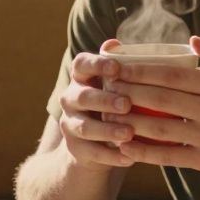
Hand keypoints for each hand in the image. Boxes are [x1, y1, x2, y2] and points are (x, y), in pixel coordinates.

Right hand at [56, 39, 135, 170]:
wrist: (93, 145)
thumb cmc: (113, 104)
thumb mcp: (115, 85)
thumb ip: (120, 67)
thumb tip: (116, 42)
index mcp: (81, 78)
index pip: (81, 64)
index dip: (97, 64)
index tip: (117, 68)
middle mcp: (70, 99)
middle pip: (82, 96)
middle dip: (105, 100)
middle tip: (127, 104)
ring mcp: (70, 125)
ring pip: (85, 127)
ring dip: (108, 130)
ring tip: (129, 133)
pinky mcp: (76, 150)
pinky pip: (92, 153)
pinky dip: (111, 157)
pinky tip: (129, 158)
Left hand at [110, 37, 199, 181]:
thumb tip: (193, 39)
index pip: (173, 76)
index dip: (142, 71)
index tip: (118, 68)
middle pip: (163, 100)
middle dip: (130, 93)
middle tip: (106, 89)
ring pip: (163, 129)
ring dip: (132, 123)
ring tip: (108, 117)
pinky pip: (170, 157)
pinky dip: (146, 153)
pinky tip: (125, 148)